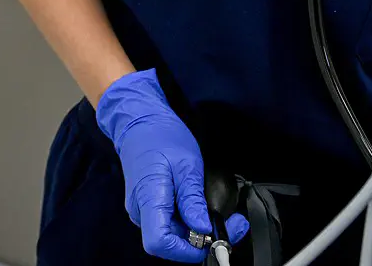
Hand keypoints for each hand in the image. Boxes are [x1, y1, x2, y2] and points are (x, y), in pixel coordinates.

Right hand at [95, 69, 249, 261]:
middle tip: (232, 223)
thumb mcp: (187, 165)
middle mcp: (141, 208)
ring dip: (198, 230)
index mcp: (148, 196)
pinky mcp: (149, 205)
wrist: (140, 120)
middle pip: (170, 241)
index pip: (160, 243)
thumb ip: (193, 200)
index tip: (212, 240)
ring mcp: (143, 208)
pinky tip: (202, 207)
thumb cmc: (160, 135)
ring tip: (221, 213)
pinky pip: (170, 222)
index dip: (187, 250)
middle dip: (202, 239)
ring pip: (172, 233)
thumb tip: (203, 229)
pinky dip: (190, 220)